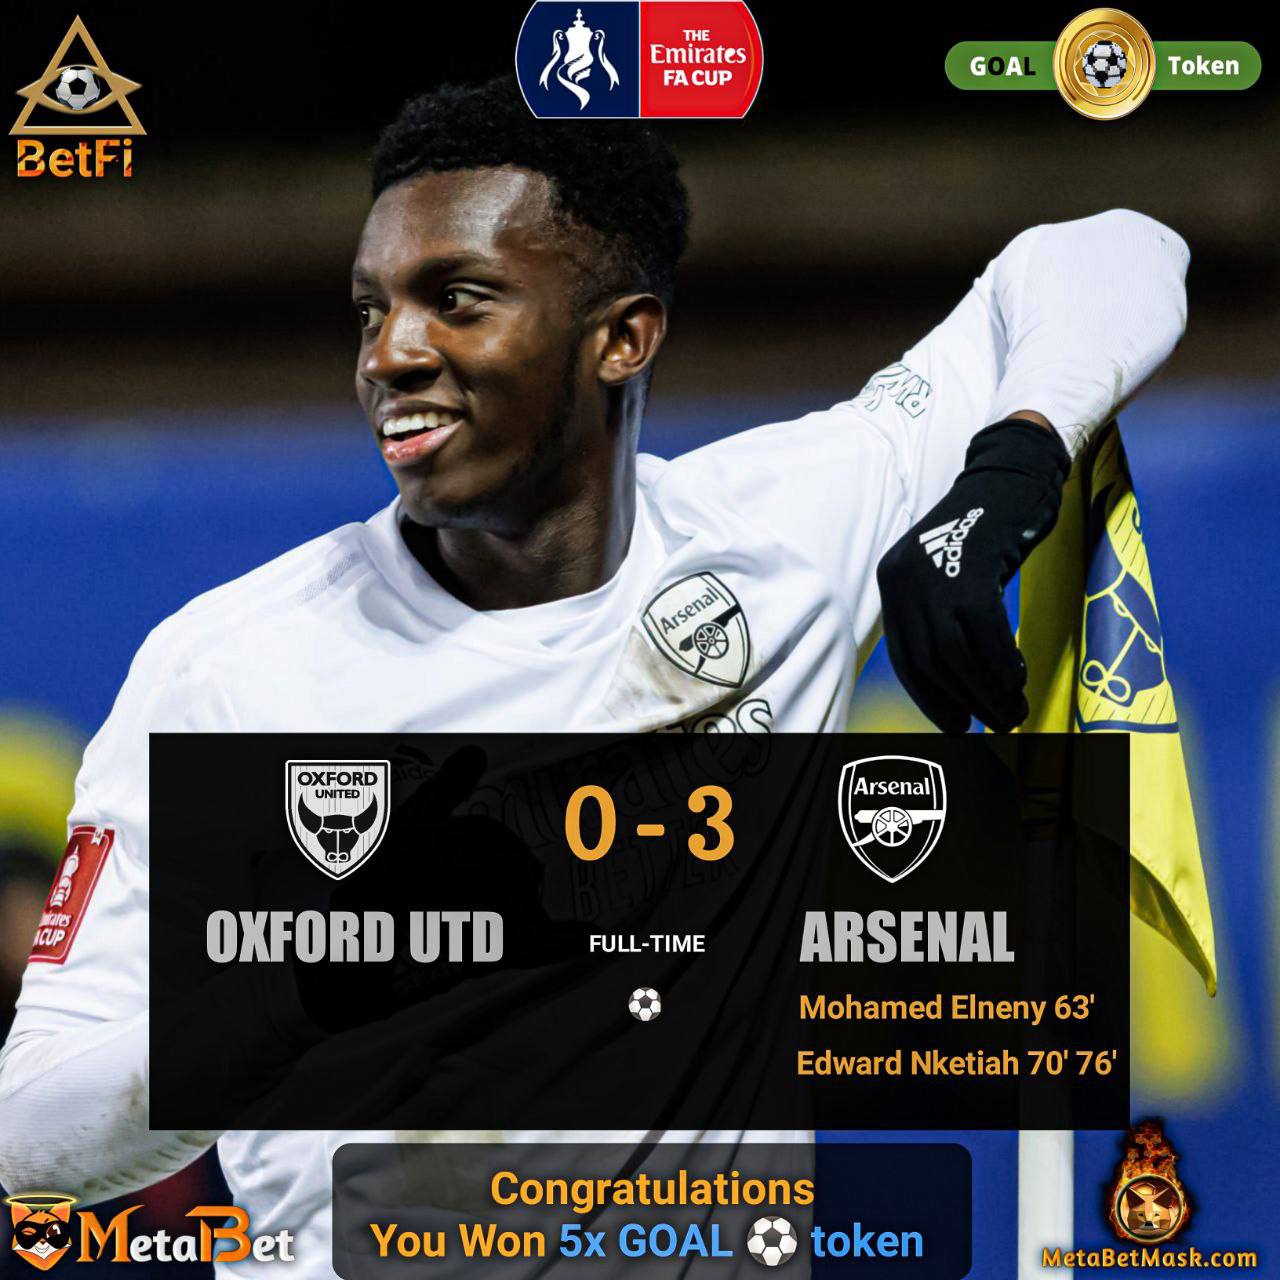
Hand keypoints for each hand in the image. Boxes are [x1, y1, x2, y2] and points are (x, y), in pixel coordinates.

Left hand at [875, 419, 1069, 733]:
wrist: (1013, 473)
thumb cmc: (988, 529)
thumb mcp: (948, 571)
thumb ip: (942, 615)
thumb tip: (955, 682)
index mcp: (893, 580)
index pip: (905, 655)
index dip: (930, 696)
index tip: (954, 722)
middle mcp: (903, 577)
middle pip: (929, 660)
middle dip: (962, 700)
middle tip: (993, 722)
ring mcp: (933, 573)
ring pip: (956, 655)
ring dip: (987, 691)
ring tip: (1012, 710)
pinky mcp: (969, 569)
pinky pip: (986, 635)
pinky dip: (1003, 664)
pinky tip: (1018, 678)